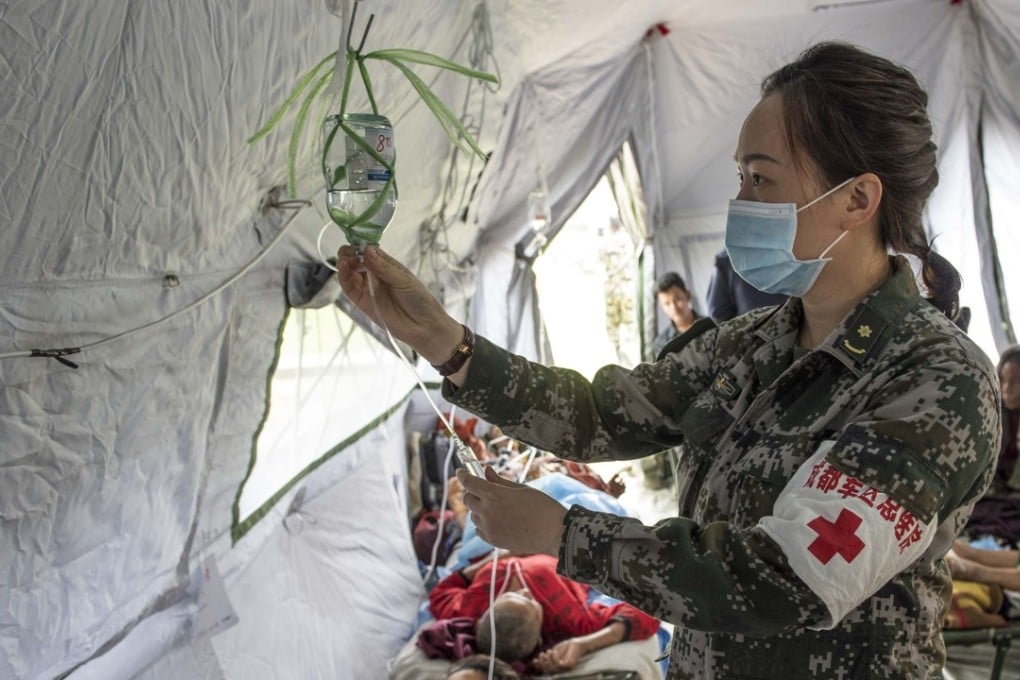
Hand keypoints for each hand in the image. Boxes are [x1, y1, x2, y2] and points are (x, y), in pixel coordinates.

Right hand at [336, 245, 462, 364]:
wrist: (423, 326)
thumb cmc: (418, 299)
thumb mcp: (403, 279)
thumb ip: (383, 267)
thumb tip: (367, 250)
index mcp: (386, 265)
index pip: (369, 251)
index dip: (360, 244)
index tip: (354, 239)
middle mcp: (375, 275)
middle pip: (356, 261)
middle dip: (349, 253)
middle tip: (348, 252)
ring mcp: (367, 288)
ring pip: (350, 273)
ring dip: (344, 264)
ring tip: (345, 260)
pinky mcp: (362, 302)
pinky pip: (349, 289)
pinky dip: (344, 278)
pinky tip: (344, 269)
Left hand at [457, 467, 566, 555]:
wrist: (555, 533)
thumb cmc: (542, 506)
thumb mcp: (521, 488)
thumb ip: (499, 481)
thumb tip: (486, 471)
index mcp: (494, 495)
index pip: (469, 482)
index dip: (463, 475)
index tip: (461, 471)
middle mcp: (487, 512)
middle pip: (468, 499)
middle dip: (473, 492)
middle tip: (484, 489)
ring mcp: (489, 528)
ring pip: (473, 515)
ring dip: (479, 508)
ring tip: (498, 506)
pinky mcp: (493, 541)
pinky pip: (479, 529)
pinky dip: (483, 523)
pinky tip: (498, 520)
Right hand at [533, 639, 584, 672]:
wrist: (577, 643)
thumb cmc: (566, 647)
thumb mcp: (553, 652)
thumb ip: (546, 657)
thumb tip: (535, 661)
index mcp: (556, 668)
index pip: (545, 670)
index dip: (538, 667)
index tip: (534, 660)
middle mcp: (560, 670)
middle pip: (547, 671)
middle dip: (542, 663)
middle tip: (542, 654)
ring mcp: (565, 669)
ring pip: (552, 668)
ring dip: (548, 659)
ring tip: (549, 651)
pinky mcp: (568, 665)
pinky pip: (558, 665)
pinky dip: (554, 658)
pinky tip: (554, 651)